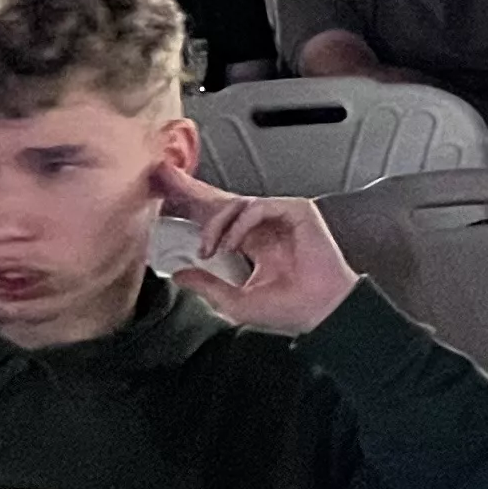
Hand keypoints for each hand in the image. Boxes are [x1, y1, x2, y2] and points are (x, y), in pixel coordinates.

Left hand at [154, 163, 354, 332]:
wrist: (321, 312)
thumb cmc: (289, 310)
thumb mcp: (236, 301)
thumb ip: (208, 285)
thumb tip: (178, 274)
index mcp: (256, 244)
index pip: (221, 220)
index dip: (194, 209)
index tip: (167, 200)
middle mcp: (268, 227)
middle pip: (225, 202)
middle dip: (193, 190)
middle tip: (166, 177)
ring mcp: (283, 218)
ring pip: (239, 204)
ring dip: (217, 224)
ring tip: (208, 248)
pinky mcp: (297, 212)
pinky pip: (259, 206)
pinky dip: (240, 223)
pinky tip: (231, 244)